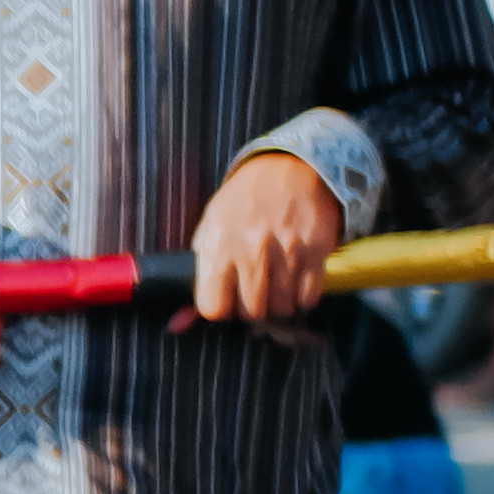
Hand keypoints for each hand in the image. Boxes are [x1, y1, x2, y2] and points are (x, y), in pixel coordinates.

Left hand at [186, 152, 345, 325]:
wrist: (290, 169)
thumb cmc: (244, 201)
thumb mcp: (210, 228)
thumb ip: (199, 275)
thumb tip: (178, 325)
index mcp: (218, 245)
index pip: (213, 307)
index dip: (219, 308)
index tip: (224, 299)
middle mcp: (252, 251)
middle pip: (251, 311)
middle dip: (250, 308)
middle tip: (252, 291)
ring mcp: (287, 252)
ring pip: (282, 308)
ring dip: (278, 302)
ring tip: (274, 281)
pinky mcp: (316, 252)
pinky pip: (309, 297)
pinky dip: (302, 296)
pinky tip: (294, 278)